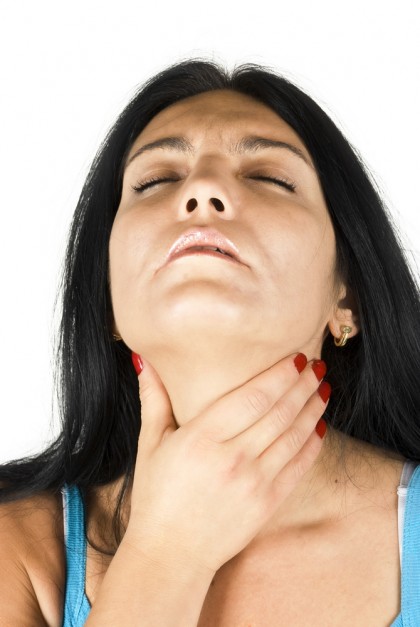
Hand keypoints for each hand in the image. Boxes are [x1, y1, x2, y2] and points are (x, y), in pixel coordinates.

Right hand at [124, 353, 329, 576]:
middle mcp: (232, 458)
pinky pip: (299, 466)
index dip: (279, 375)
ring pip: (294, 436)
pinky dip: (313, 443)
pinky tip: (320, 425)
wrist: (171, 554)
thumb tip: (145, 358)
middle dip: (303, 385)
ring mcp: (254, 483)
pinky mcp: (267, 504)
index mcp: (201, 438)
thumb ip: (154, 397)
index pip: (253, 396)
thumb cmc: (157, 496)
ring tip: (323, 388)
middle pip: (279, 412)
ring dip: (313, 408)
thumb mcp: (150, 443)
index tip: (295, 357)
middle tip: (316, 365)